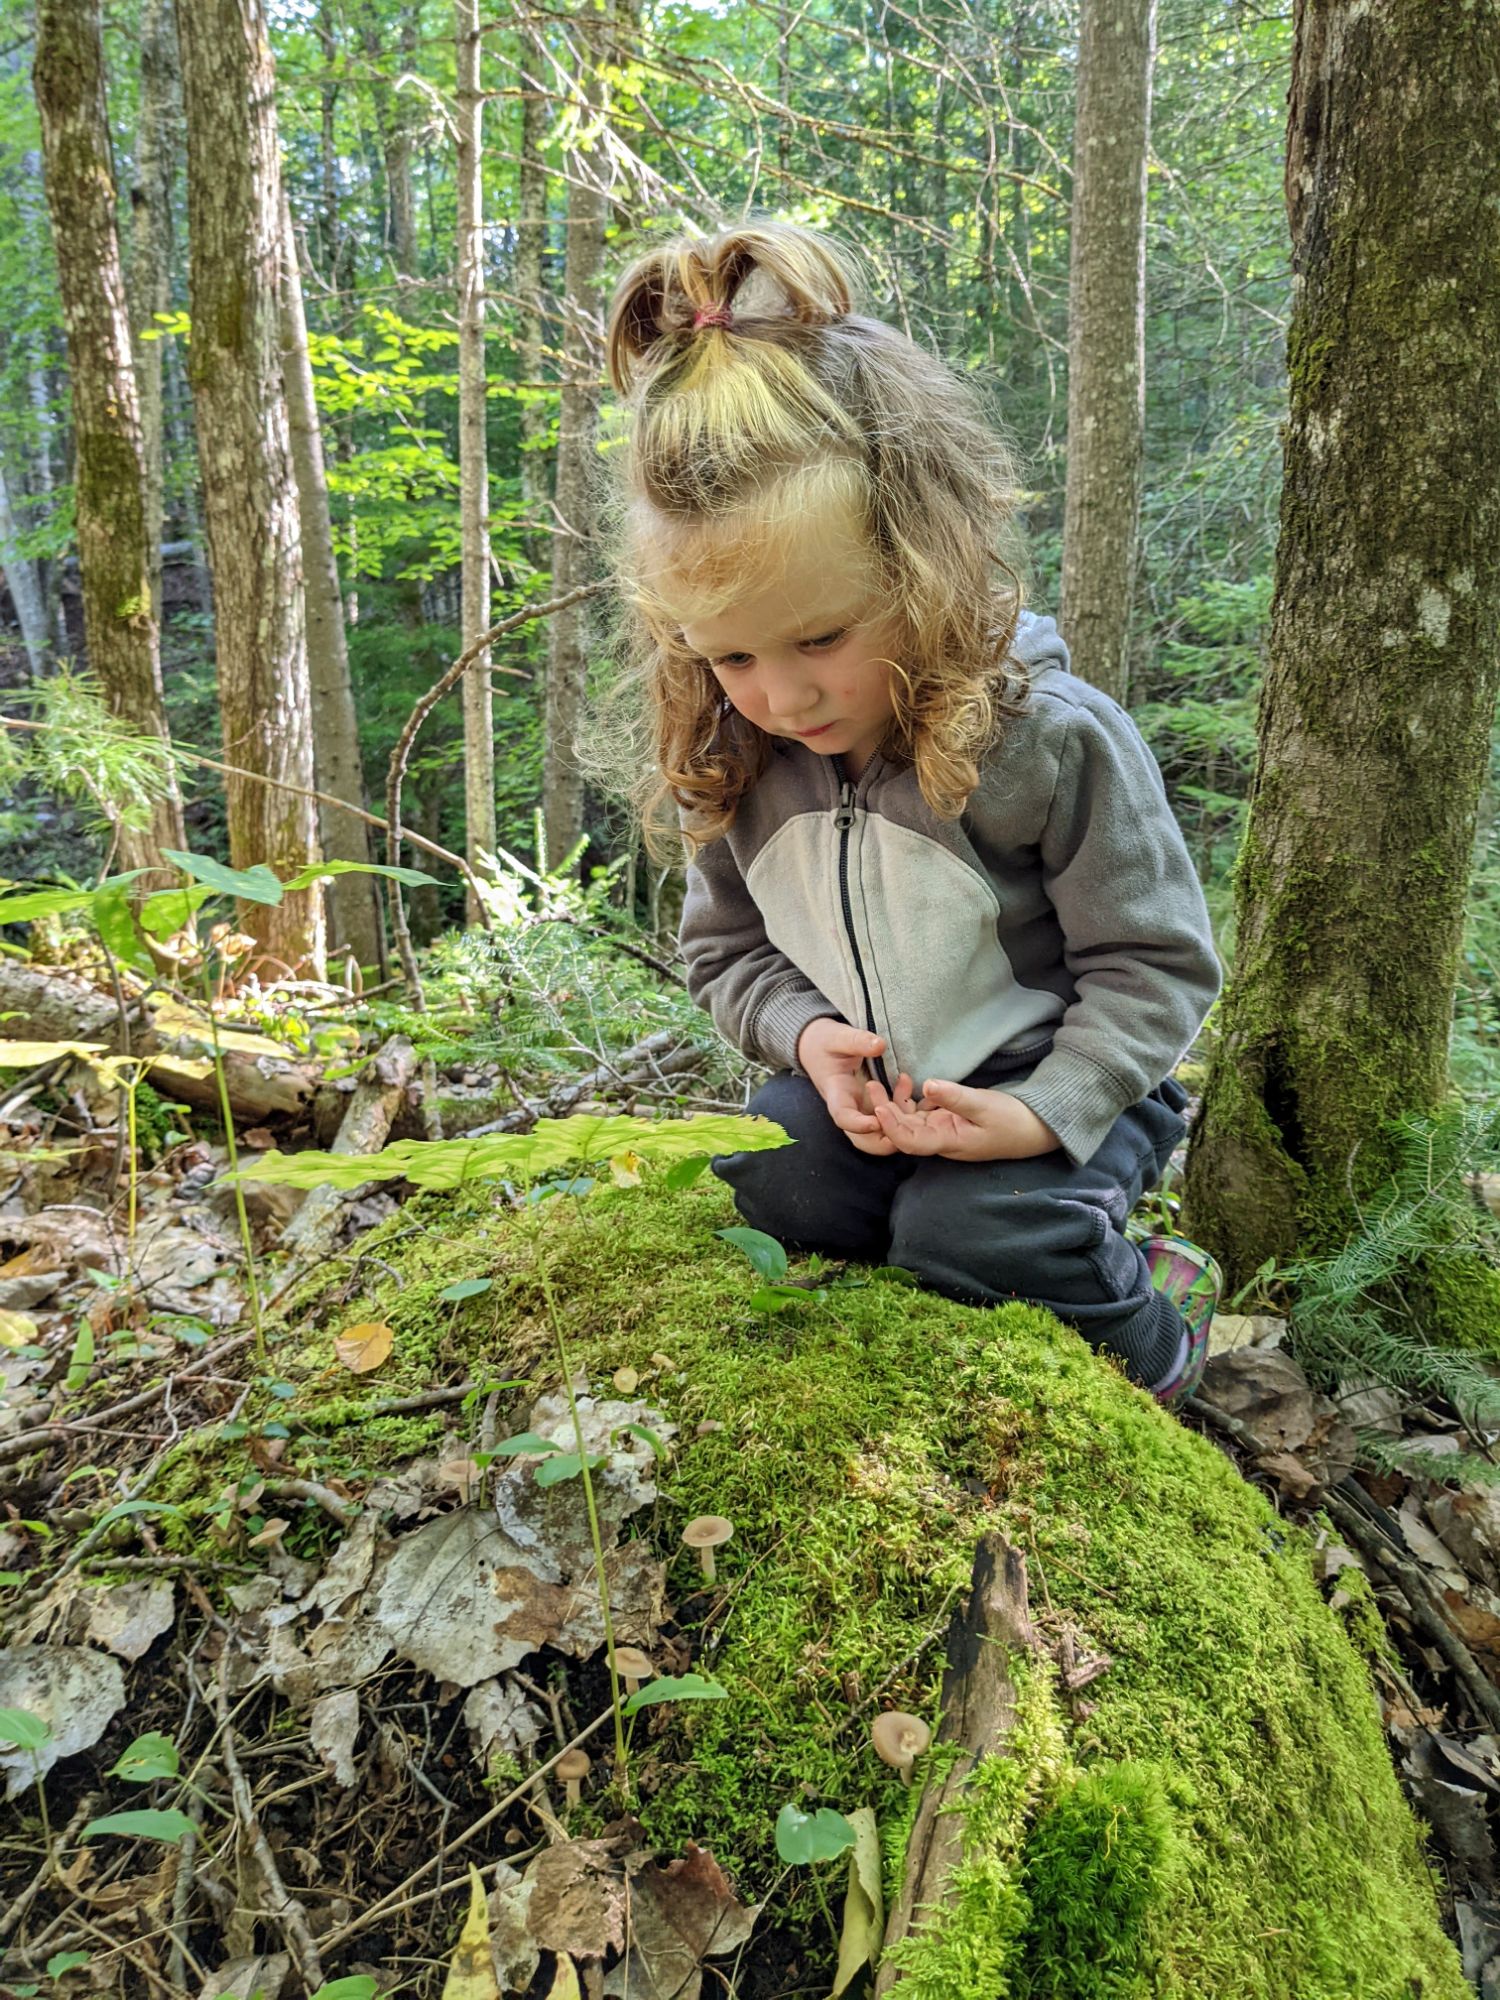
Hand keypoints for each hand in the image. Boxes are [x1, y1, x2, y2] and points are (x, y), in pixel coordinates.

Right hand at [796, 1019, 914, 1156]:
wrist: (819, 1047)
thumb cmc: (825, 1043)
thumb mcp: (838, 1037)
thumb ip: (857, 1041)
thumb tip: (880, 1045)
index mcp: (836, 1094)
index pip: (843, 1117)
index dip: (859, 1125)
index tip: (877, 1121)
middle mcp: (848, 1108)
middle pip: (862, 1139)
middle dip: (883, 1141)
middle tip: (907, 1128)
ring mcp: (861, 1110)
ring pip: (878, 1134)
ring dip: (898, 1126)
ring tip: (911, 1099)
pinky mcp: (873, 1106)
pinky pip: (888, 1119)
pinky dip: (903, 1110)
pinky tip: (909, 1086)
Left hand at [867, 1077, 1059, 1161]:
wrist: (1035, 1128)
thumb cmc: (1013, 1121)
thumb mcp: (985, 1105)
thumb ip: (956, 1097)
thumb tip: (927, 1085)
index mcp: (948, 1142)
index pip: (910, 1142)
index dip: (891, 1127)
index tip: (878, 1108)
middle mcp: (941, 1139)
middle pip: (904, 1131)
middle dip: (884, 1111)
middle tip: (870, 1085)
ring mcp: (944, 1130)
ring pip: (910, 1121)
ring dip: (895, 1104)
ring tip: (880, 1081)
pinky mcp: (948, 1120)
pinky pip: (922, 1113)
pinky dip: (911, 1100)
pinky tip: (907, 1082)